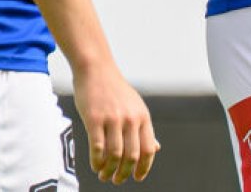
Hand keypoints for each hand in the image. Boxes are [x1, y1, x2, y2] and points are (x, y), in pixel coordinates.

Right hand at [72, 63, 158, 182]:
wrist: (96, 70)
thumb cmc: (115, 91)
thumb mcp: (136, 107)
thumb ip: (144, 129)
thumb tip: (156, 148)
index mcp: (143, 117)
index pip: (148, 148)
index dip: (144, 167)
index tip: (138, 177)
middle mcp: (130, 119)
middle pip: (132, 155)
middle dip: (125, 173)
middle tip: (117, 180)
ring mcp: (113, 119)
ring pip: (114, 154)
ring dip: (109, 170)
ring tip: (104, 175)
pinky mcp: (94, 119)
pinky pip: (97, 147)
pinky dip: (97, 161)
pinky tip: (95, 165)